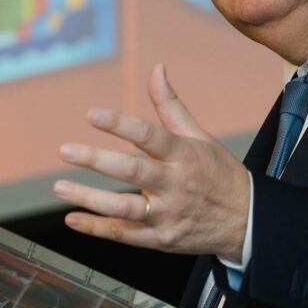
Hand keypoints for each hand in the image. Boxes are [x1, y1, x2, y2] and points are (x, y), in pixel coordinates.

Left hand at [53, 63, 251, 261]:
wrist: (247, 221)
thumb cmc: (218, 173)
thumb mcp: (200, 136)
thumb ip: (171, 105)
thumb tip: (156, 68)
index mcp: (184, 155)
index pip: (149, 136)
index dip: (119, 124)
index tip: (91, 114)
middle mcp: (175, 184)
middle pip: (132, 171)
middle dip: (97, 161)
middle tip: (66, 150)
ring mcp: (167, 214)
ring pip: (124, 208)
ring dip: (90, 198)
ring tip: (60, 186)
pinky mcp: (161, 239)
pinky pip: (125, 235)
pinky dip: (97, 229)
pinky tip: (73, 219)